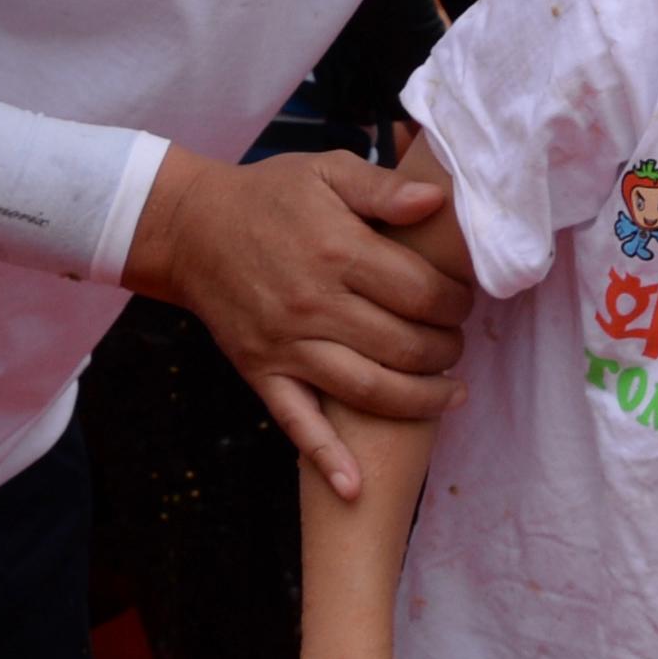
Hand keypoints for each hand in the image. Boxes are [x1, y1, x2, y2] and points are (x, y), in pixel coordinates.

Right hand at [126, 147, 473, 496]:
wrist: (191, 229)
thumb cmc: (270, 195)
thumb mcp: (327, 171)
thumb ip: (383, 188)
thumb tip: (436, 200)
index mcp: (337, 251)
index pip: (419, 292)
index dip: (455, 302)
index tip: (466, 302)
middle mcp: (314, 304)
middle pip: (402, 345)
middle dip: (446, 351)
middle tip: (458, 344)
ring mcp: (287, 344)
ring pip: (365, 390)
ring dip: (418, 401)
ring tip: (450, 395)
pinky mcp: (262, 372)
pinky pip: (296, 423)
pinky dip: (326, 458)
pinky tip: (356, 487)